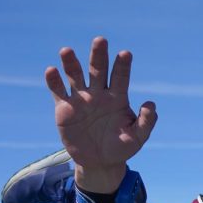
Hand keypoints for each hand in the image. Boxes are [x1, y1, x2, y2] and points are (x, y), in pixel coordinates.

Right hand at [45, 36, 157, 187]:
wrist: (99, 162)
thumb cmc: (121, 147)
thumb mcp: (137, 138)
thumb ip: (146, 122)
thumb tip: (151, 104)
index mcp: (117, 97)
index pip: (120, 77)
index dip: (122, 66)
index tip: (125, 54)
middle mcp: (98, 93)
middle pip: (98, 70)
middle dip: (98, 55)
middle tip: (100, 40)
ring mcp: (81, 98)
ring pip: (75, 76)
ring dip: (71, 64)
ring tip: (67, 51)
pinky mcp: (64, 108)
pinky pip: (58, 92)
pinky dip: (54, 81)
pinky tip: (51, 71)